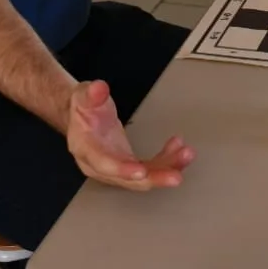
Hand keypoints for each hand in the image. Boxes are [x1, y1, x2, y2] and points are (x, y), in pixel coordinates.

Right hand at [66, 80, 192, 190]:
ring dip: (166, 168)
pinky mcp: (128, 165)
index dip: (122, 169)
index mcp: (86, 149)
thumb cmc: (83, 109)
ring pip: (143, 177)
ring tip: (186, 155)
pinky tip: (179, 149)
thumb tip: (98, 88)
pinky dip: (166, 160)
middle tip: (175, 176)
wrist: (81, 118)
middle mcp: (100, 165)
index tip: (141, 172)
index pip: (103, 163)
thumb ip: (91, 94)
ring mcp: (116, 167)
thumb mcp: (83, 96)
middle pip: (128, 180)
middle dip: (154, 177)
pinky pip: (150, 168)